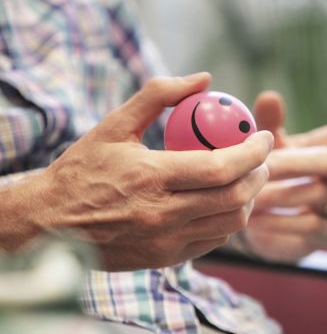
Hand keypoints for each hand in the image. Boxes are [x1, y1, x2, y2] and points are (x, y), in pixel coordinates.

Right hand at [1, 73, 273, 270]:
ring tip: (249, 179)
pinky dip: (228, 220)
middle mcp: (162, 215)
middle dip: (260, 176)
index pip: (222, 168)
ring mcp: (165, 242)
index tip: (264, 137)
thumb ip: (159, 95)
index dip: (253, 153)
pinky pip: (212, 241)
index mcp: (150, 178)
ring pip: (230, 225)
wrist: (49, 224)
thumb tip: (205, 79)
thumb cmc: (82, 170)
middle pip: (234, 199)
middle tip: (263, 159)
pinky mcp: (165, 259)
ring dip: (249, 200)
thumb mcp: (114, 125)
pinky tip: (225, 202)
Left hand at [233, 91, 326, 261]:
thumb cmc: (276, 177)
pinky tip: (255, 219)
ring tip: (248, 194)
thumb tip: (269, 96)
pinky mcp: (326, 235)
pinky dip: (278, 221)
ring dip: (280, 194)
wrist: (267, 224)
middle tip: (262, 164)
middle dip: (294, 163)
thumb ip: (270, 126)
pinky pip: (308, 227)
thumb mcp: (271, 150)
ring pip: (317, 196)